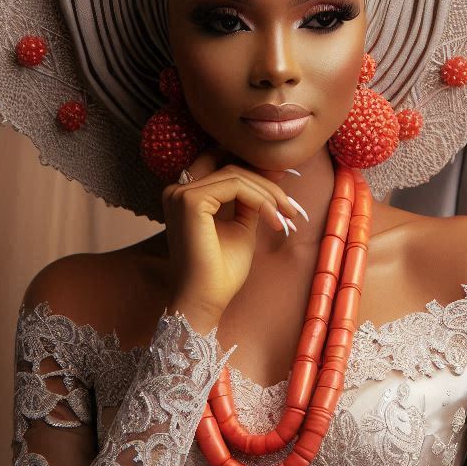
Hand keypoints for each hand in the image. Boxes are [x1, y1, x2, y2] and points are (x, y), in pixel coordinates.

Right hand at [163, 148, 301, 330]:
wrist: (207, 300)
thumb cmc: (222, 270)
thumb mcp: (241, 226)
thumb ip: (248, 201)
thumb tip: (267, 179)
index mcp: (185, 196)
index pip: (220, 165)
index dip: (252, 167)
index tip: (281, 178)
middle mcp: (177, 191)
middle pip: (230, 167)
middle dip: (265, 180)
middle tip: (289, 200)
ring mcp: (181, 195)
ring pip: (235, 175)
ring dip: (267, 193)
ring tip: (285, 215)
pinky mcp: (190, 202)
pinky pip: (235, 187)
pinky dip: (260, 200)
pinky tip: (273, 219)